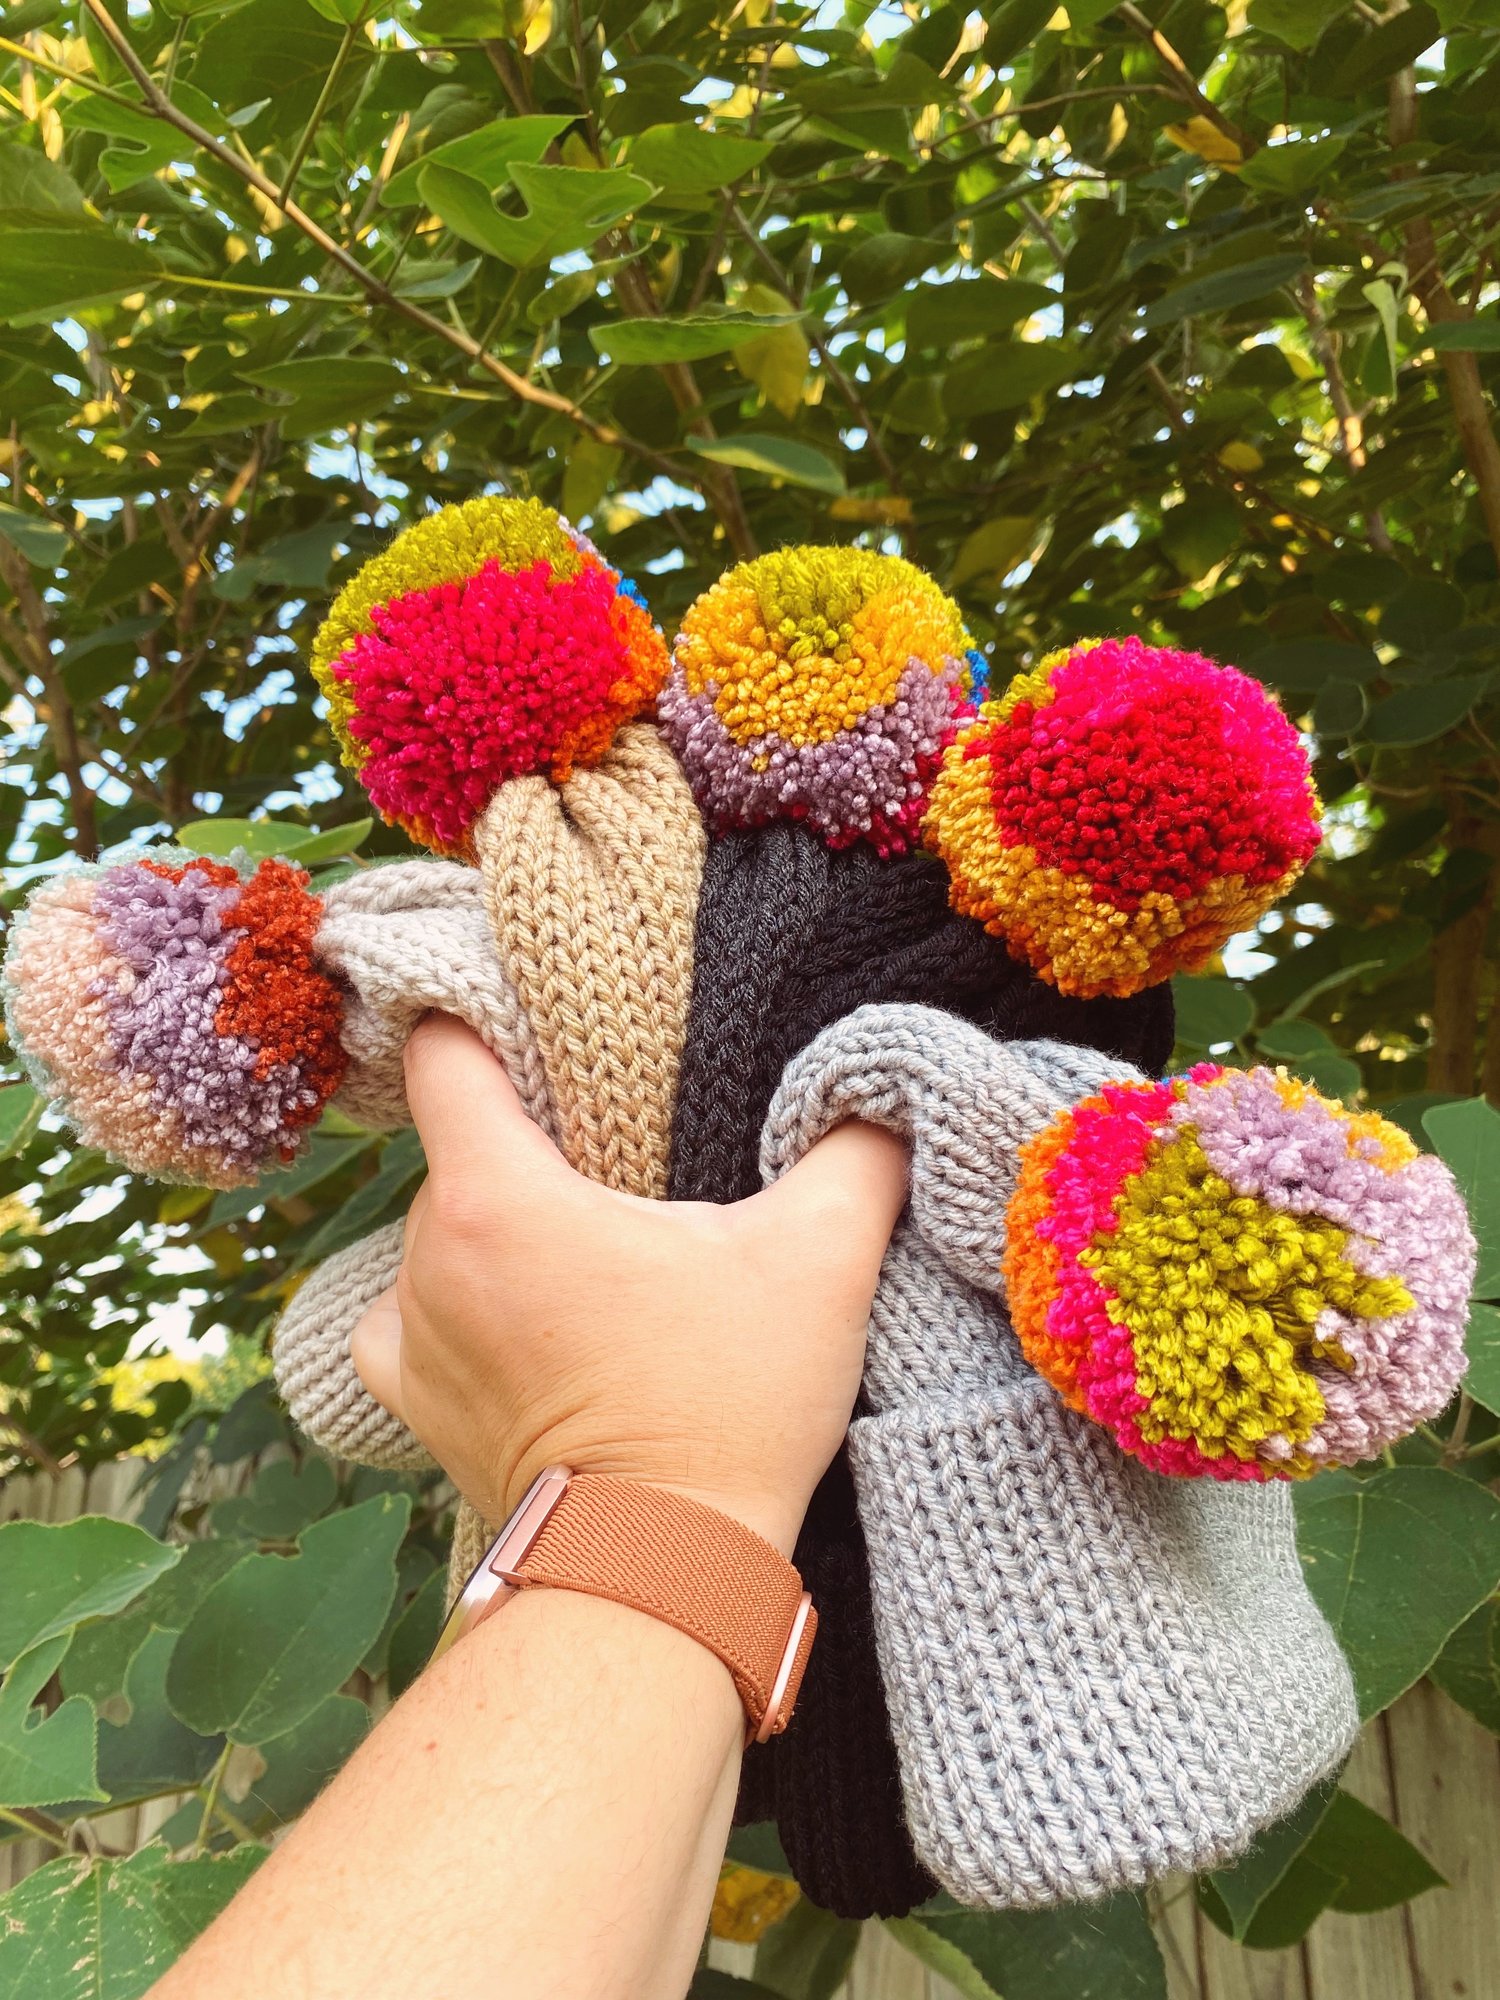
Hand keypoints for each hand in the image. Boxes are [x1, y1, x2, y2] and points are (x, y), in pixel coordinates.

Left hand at [351, 1015, 907, 1553]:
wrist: (656, 1572)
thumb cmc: (724, 1410)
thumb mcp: (818, 1264)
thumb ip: (856, 1155)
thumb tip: (882, 1096)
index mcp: (500, 1194)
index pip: (441, 1052)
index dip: (479, 1021)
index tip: (531, 1026)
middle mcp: (430, 1254)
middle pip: (461, 1146)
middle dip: (532, 1146)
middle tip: (617, 1173)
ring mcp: (411, 1333)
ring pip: (441, 1228)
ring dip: (501, 1229)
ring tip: (588, 1261)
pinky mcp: (414, 1398)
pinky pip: (408, 1316)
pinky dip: (456, 1305)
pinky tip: (519, 1321)